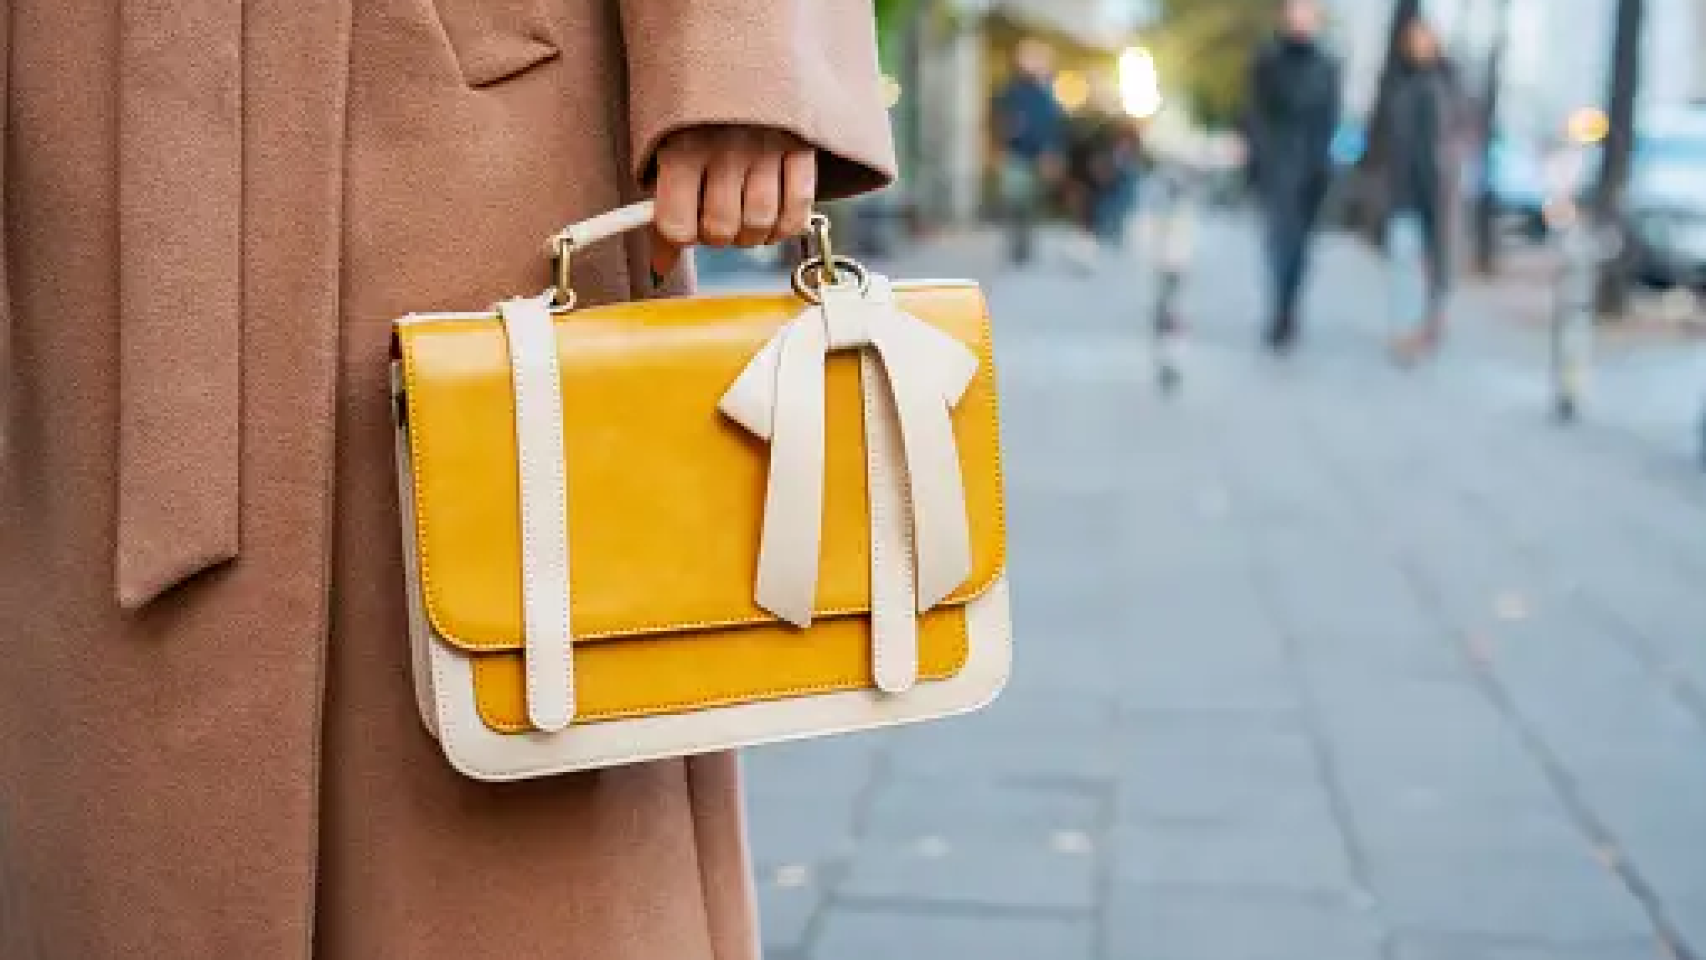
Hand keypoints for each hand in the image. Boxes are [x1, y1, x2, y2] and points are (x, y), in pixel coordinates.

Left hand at [650, 126, 817, 280]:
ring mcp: (767, 149)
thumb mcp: (667, 148)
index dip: (681, 237)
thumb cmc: (698, 112)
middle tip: (716, 216)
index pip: (676, 227)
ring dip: (751, 233)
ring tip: (744, 213)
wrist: (743, 47)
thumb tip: (660, 270)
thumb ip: (663, 207)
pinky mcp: (801, 148)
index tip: (684, 225)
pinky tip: (774, 215)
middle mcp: (724, 149)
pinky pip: (798, 211)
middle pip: (721, 231)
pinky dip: (786, 224)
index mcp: (680, 148)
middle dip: (717, 235)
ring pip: (760, 226)